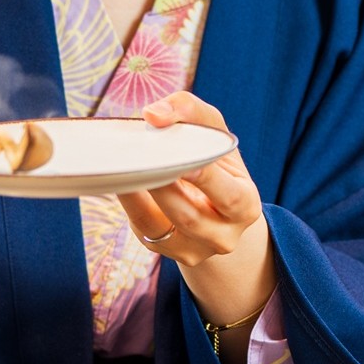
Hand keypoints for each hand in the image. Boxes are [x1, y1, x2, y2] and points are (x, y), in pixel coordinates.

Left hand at [115, 91, 264, 269]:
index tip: (182, 161)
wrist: (216, 210)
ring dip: (139, 195)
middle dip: (164, 187)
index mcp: (246, 206)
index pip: (228, 195)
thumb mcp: (215, 134)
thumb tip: (153, 114)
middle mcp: (224, 236)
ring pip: (161, 225)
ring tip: (123, 167)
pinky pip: (142, 228)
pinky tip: (118, 180)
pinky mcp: (165, 251)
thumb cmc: (215, 163)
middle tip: (141, 160)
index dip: (205, 179)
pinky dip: (129, 202)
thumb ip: (191, 111)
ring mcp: (194, 250)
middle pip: (190, 216)